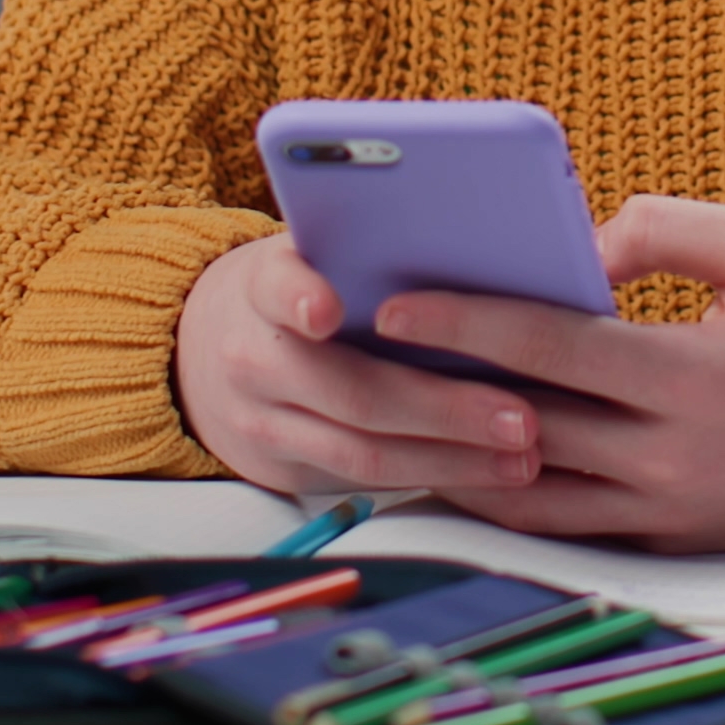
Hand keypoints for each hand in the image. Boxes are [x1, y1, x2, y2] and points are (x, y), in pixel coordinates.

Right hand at [174, 232, 545, 496]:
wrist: (202, 351)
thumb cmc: (299, 287)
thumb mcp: (311, 255)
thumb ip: (371, 250)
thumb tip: (489, 243)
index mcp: (263, 286)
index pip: (278, 286)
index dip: (301, 298)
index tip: (328, 310)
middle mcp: (253, 357)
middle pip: (349, 390)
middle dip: (441, 409)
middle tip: (519, 417)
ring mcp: (263, 422)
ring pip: (363, 451)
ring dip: (452, 459)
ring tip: (522, 455)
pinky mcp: (284, 469)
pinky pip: (364, 481)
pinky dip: (433, 478)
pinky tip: (490, 474)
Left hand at [390, 196, 724, 550]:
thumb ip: (667, 229)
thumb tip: (579, 250)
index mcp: (690, 377)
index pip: (548, 348)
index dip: (463, 322)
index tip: (392, 304)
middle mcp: (670, 456)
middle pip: (520, 422)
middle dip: (436, 387)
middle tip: (363, 350)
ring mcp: (668, 510)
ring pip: (529, 491)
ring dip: (457, 453)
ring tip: (395, 408)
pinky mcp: (673, 542)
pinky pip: (567, 524)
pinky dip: (508, 495)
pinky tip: (465, 458)